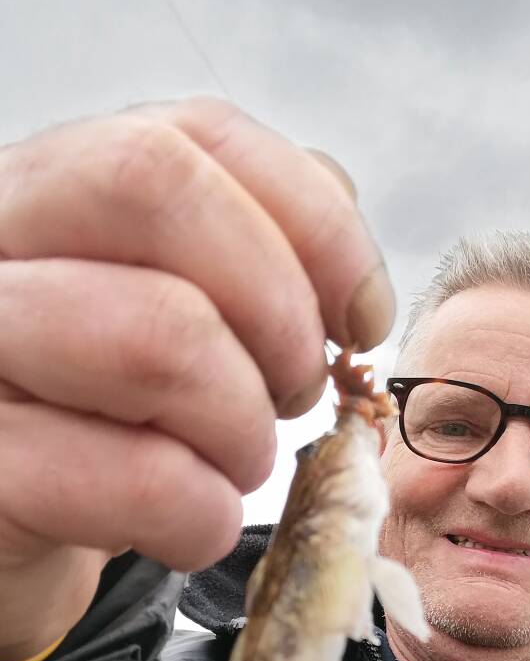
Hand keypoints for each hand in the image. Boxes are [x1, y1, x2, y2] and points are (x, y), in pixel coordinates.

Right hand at [0, 97, 394, 660]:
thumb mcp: (168, 313)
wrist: (9, 523)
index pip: (198, 136)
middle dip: (276, 309)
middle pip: (155, 189)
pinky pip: (140, 477)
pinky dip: (205, 516)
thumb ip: (253, 256)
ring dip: (244, 429)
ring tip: (236, 465)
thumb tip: (346, 283)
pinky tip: (192, 524)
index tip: (363, 320)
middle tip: (295, 395)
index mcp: (55, 190)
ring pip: (157, 334)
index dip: (316, 225)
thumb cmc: (104, 418)